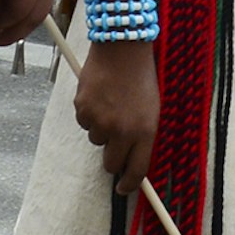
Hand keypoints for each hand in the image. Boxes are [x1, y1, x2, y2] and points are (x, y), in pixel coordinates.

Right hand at [77, 40, 158, 192]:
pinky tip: (99, 95)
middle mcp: (122, 130)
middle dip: (112, 157)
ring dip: (101, 129)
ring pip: (96, 140)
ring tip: (110, 104)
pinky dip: (89, 114)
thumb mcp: (151, 109)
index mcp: (145, 131)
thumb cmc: (140, 77)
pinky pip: (84, 122)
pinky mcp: (83, 109)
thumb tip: (130, 160)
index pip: (136, 170)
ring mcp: (100, 120)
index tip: (123, 188)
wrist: (122, 47)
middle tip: (115, 141)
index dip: (128, 184)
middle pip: (110, 163)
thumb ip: (142, 135)